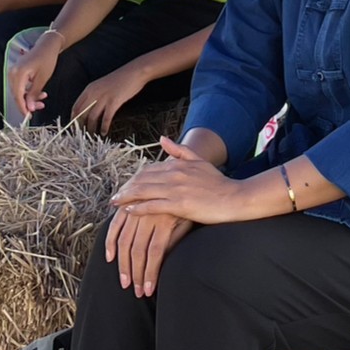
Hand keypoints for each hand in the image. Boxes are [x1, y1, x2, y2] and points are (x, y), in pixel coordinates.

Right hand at [7, 36, 62, 116]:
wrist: (47, 45)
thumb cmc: (46, 59)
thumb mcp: (42, 79)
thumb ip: (34, 94)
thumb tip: (30, 108)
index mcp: (18, 74)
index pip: (18, 96)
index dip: (23, 108)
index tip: (29, 116)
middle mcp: (13, 73)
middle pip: (17, 94)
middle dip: (28, 103)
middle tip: (40, 106)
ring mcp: (14, 72)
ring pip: (19, 91)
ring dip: (30, 97)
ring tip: (43, 98)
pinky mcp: (17, 72)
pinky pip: (21, 85)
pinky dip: (29, 90)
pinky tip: (39, 92)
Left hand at [71, 63, 149, 133]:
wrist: (134, 72)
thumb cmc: (120, 79)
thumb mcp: (102, 85)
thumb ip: (94, 94)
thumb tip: (89, 108)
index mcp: (89, 88)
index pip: (76, 106)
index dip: (73, 118)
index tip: (75, 127)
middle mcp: (94, 93)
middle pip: (82, 113)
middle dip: (80, 126)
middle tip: (82, 135)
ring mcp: (104, 97)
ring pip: (92, 117)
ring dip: (91, 129)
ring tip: (92, 136)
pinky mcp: (114, 102)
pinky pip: (106, 118)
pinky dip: (104, 127)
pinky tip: (104, 133)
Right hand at [103, 206, 193, 295]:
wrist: (184, 178)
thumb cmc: (190, 206)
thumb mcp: (188, 221)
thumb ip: (174, 239)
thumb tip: (161, 262)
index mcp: (165, 220)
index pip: (155, 253)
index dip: (151, 273)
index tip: (149, 291)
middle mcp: (149, 215)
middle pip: (138, 250)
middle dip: (137, 274)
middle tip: (137, 293)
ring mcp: (136, 210)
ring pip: (125, 241)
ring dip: (123, 265)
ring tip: (125, 282)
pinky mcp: (128, 206)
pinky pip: (115, 225)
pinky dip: (110, 242)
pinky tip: (110, 258)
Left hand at [109, 137, 248, 225]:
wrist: (235, 197)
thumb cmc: (218, 183)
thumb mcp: (199, 161)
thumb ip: (180, 150)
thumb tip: (162, 139)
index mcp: (178, 164)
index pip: (149, 170)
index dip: (134, 178)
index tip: (125, 185)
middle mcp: (174, 174)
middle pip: (142, 179)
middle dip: (126, 188)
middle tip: (114, 196)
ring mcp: (176, 189)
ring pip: (144, 191)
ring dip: (127, 197)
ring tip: (115, 203)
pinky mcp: (179, 204)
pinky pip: (153, 205)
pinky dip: (139, 207)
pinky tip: (129, 210)